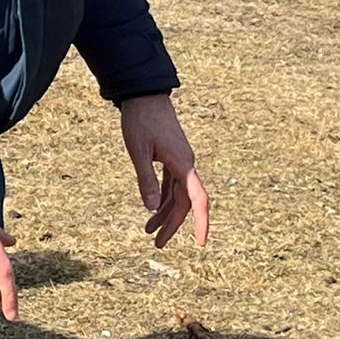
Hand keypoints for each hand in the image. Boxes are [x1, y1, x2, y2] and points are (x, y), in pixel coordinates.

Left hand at [119, 94, 210, 248]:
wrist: (144, 95)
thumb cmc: (141, 120)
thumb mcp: (138, 151)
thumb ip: (146, 179)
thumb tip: (151, 208)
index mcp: (183, 165)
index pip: (198, 200)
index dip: (201, 223)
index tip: (201, 243)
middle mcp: (186, 165)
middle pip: (184, 202)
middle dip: (172, 224)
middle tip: (157, 243)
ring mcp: (180, 161)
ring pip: (177, 194)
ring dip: (164, 213)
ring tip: (148, 231)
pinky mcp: (171, 157)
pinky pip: (171, 184)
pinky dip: (162, 197)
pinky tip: (153, 208)